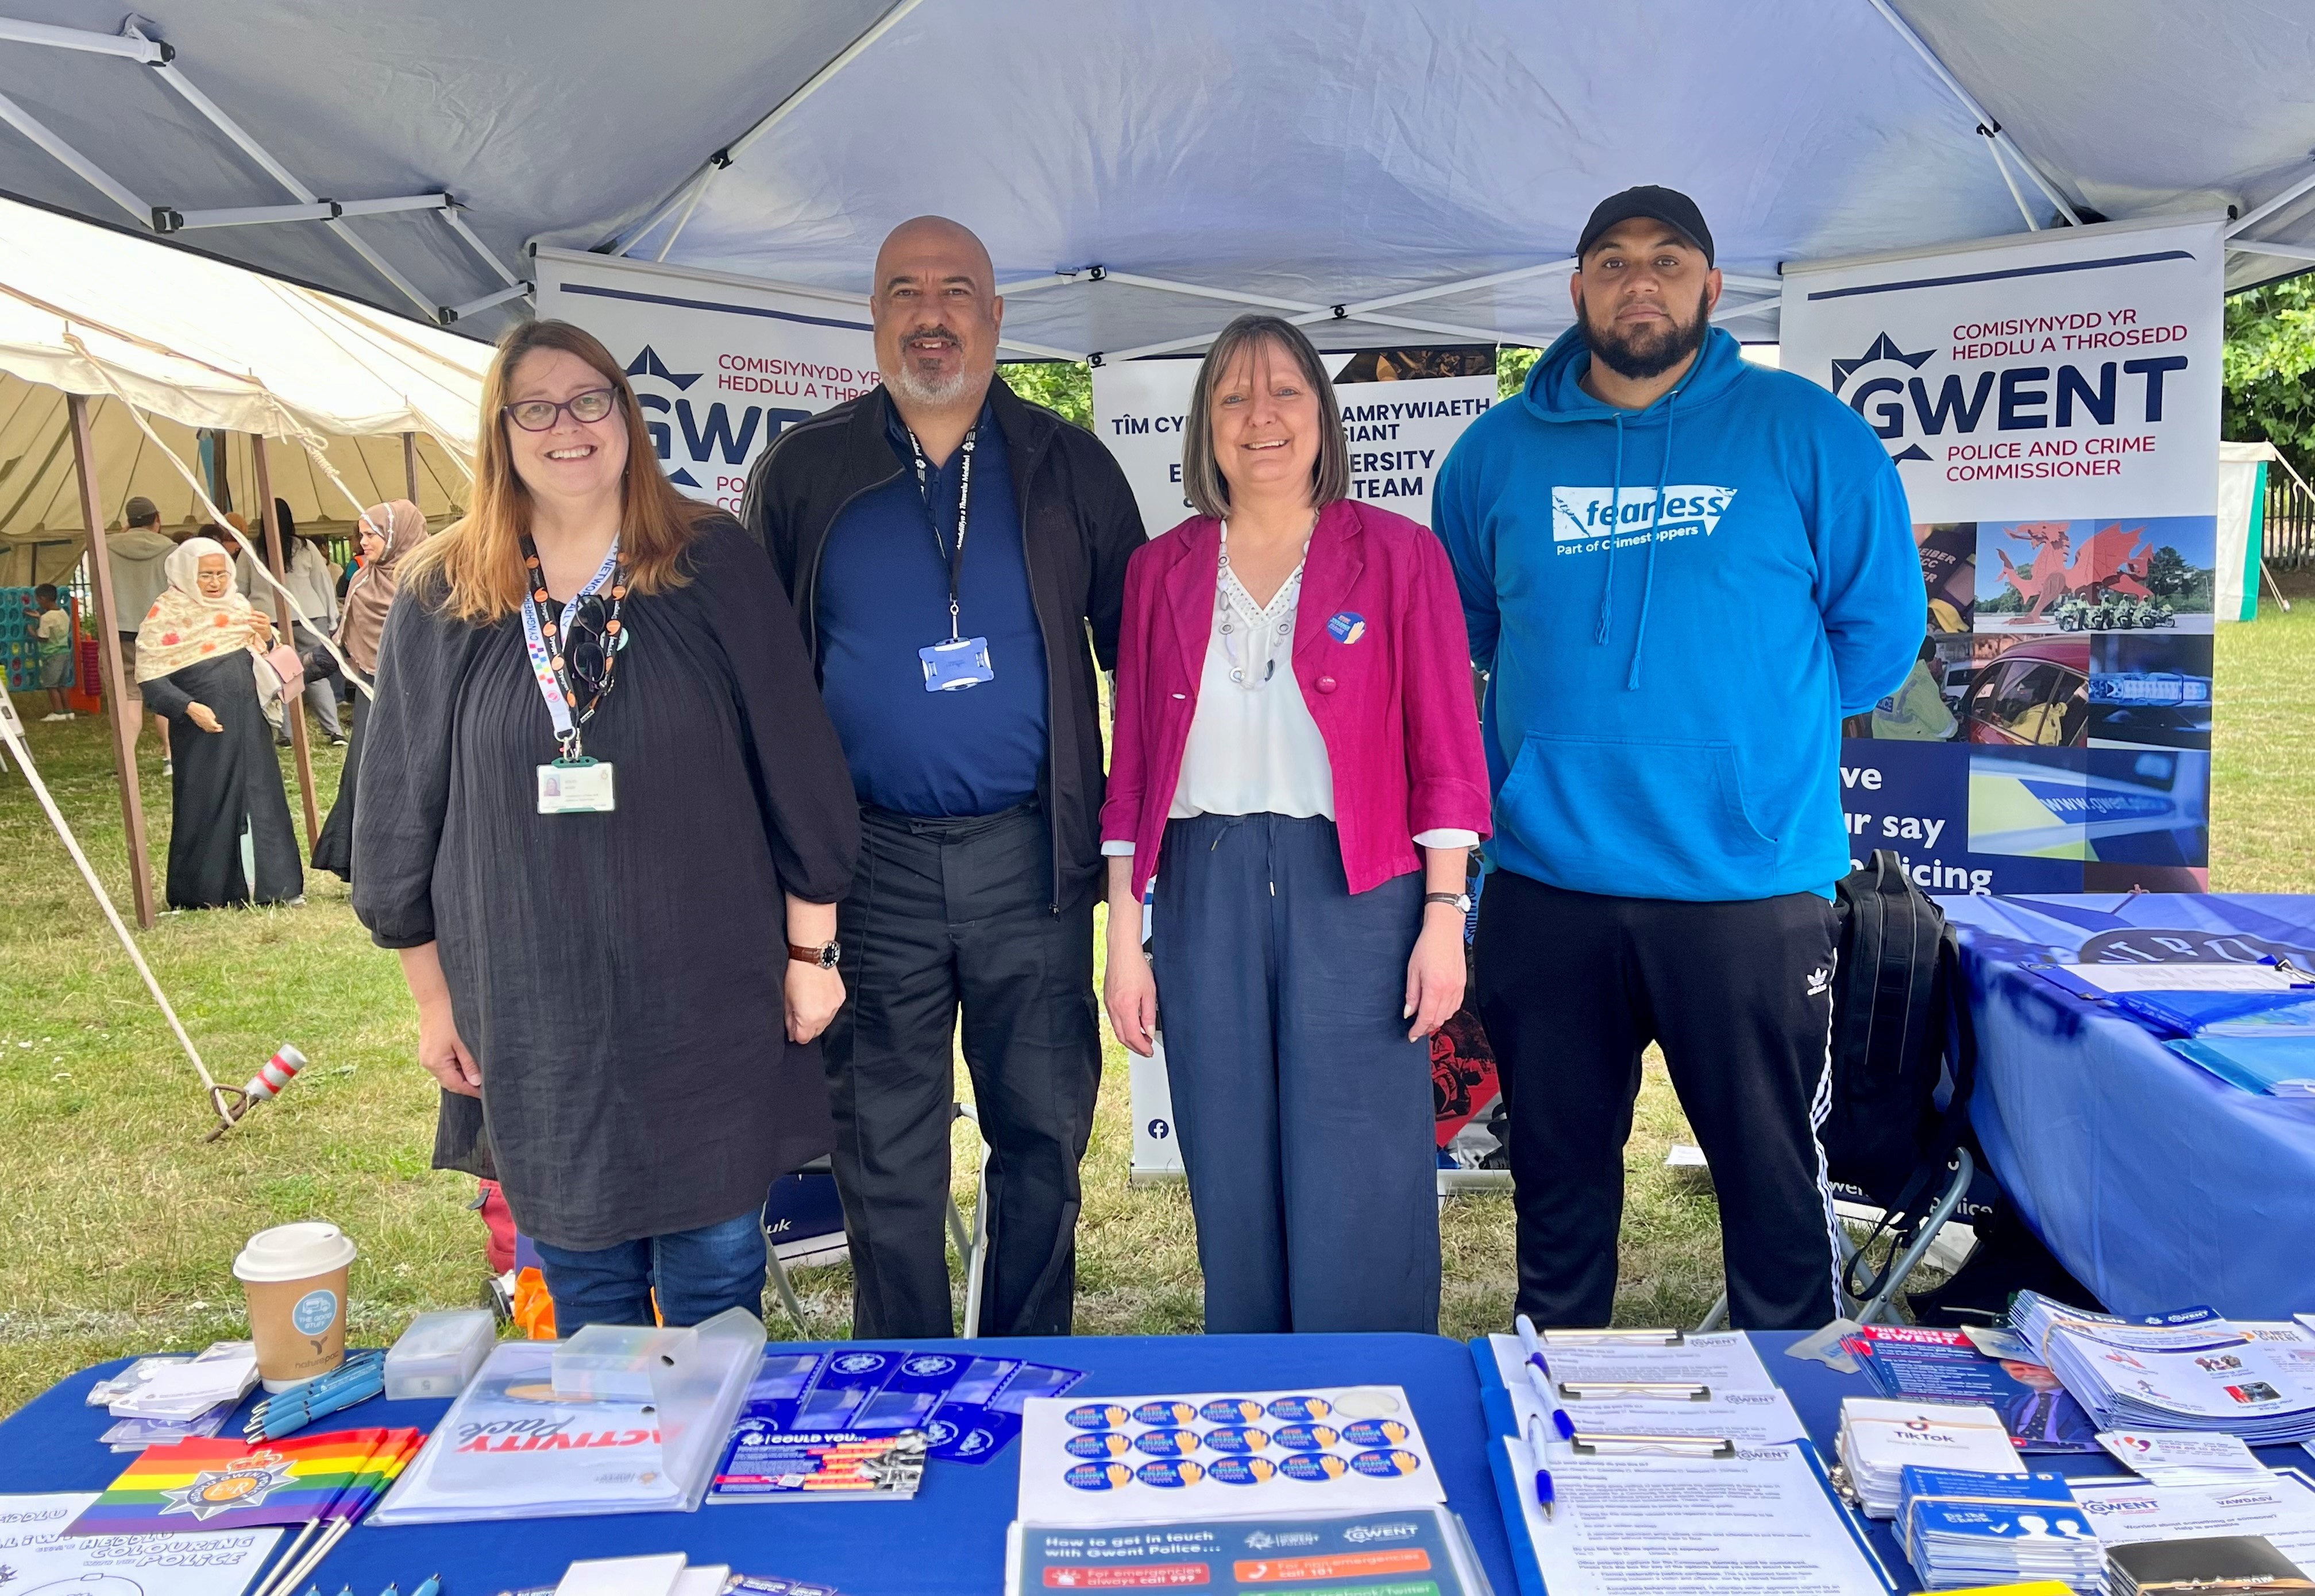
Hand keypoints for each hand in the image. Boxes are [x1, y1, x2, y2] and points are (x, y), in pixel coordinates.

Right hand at [186, 703, 222, 733]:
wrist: (191, 708)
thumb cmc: (199, 708)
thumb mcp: (208, 710)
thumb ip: (212, 715)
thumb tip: (214, 719)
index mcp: (207, 719)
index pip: (214, 725)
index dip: (218, 726)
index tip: (221, 726)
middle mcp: (204, 723)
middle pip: (211, 729)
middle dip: (216, 730)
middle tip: (220, 730)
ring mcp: (201, 724)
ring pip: (208, 730)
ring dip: (212, 731)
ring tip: (216, 730)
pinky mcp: (198, 724)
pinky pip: (204, 729)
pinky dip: (208, 730)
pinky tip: (210, 729)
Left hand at [248, 615, 275, 646]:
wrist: (267, 632)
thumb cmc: (262, 624)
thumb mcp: (261, 618)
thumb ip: (255, 614)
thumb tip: (250, 608)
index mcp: (266, 617)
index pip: (262, 614)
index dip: (256, 613)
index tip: (251, 612)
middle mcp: (267, 622)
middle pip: (260, 619)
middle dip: (253, 618)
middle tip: (247, 618)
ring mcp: (266, 627)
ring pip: (258, 625)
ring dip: (252, 624)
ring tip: (247, 622)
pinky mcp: (263, 632)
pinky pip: (257, 629)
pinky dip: (253, 628)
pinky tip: (250, 626)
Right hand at [417, 997, 479, 1096]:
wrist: (434, 1000)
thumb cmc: (450, 1018)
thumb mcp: (463, 1043)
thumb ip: (470, 1064)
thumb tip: (476, 1082)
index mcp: (435, 1063)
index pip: (455, 1085)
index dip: (471, 1090)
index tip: (486, 1094)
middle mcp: (427, 1063)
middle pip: (449, 1082)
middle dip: (466, 1085)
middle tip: (485, 1085)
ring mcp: (426, 1057)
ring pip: (446, 1073)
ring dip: (461, 1075)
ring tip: (478, 1073)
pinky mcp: (428, 1051)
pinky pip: (443, 1065)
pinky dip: (454, 1066)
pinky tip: (466, 1062)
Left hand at [785, 961, 844, 1043]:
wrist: (813, 957)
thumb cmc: (796, 976)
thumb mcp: (787, 1000)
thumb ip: (790, 1021)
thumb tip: (792, 1034)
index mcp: (809, 1019)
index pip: (804, 1039)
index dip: (796, 1034)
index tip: (792, 1026)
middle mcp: (824, 1016)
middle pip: (816, 1032)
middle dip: (807, 1027)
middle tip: (800, 1013)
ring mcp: (835, 1007)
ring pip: (826, 1022)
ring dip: (817, 1018)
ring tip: (810, 1003)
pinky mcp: (841, 998)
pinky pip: (832, 1010)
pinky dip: (826, 1008)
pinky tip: (819, 996)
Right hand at [1104, 935, 1158, 1056]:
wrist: (1122, 952)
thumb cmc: (1136, 967)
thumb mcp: (1150, 993)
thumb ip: (1149, 1015)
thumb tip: (1149, 1031)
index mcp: (1125, 1007)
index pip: (1133, 1036)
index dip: (1142, 1047)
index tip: (1149, 1051)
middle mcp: (1114, 1008)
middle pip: (1122, 1037)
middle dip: (1135, 1046)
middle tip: (1146, 1049)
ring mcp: (1109, 1004)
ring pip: (1117, 1030)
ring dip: (1129, 1038)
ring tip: (1141, 1039)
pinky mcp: (1107, 1000)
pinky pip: (1114, 1020)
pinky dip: (1123, 1027)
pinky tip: (1132, 1025)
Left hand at [1403, 915, 1466, 1040]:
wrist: (1445, 929)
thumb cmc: (1427, 946)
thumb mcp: (1412, 970)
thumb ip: (1412, 994)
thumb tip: (1409, 1013)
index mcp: (1434, 987)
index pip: (1427, 1018)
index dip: (1418, 1029)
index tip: (1411, 1035)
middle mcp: (1449, 990)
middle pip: (1439, 1019)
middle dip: (1426, 1027)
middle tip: (1416, 1028)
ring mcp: (1458, 987)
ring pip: (1448, 1014)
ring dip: (1437, 1020)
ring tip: (1426, 1020)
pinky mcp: (1463, 983)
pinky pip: (1456, 1005)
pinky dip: (1447, 1011)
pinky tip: (1439, 1009)